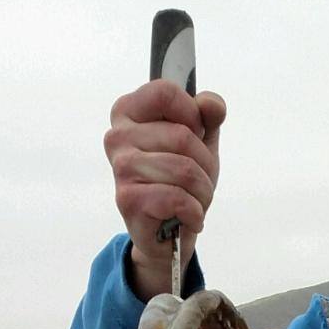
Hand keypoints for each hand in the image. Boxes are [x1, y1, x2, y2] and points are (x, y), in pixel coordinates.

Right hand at [104, 80, 226, 298]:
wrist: (168, 235)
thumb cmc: (180, 182)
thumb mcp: (200, 142)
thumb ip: (207, 115)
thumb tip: (211, 105)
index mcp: (128, 112)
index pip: (165, 92)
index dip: (192, 114)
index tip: (195, 133)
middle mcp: (117, 136)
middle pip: (183, 136)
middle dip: (204, 165)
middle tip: (198, 182)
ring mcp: (120, 168)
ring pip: (184, 169)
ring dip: (202, 192)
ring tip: (194, 201)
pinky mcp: (127, 199)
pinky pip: (177, 197)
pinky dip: (194, 212)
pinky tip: (188, 218)